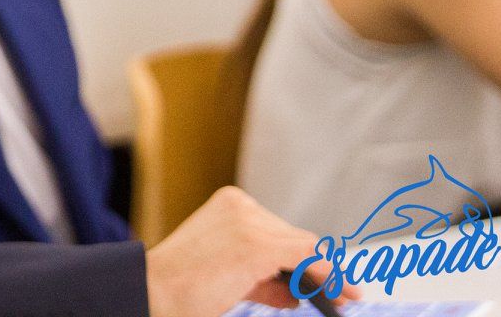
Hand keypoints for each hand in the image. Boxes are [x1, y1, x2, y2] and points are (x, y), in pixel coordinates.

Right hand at [145, 187, 353, 316]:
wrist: (153, 293)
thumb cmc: (182, 288)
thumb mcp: (228, 274)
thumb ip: (262, 276)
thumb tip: (295, 291)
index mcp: (230, 204)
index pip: (280, 231)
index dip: (306, 259)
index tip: (331, 280)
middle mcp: (241, 206)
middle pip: (296, 238)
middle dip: (319, 270)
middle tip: (344, 294)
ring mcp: (249, 223)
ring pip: (306, 248)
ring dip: (327, 276)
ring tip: (346, 295)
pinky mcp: (257, 245)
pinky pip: (307, 257)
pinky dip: (327, 277)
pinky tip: (340, 294)